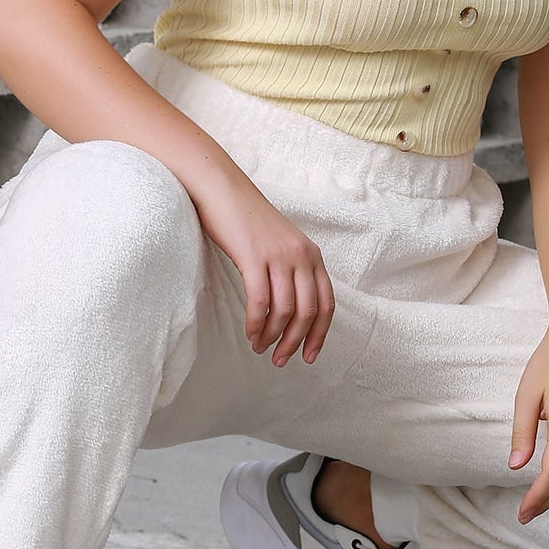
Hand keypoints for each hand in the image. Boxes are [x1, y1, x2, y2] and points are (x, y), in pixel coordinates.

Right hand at [193, 176, 334, 366]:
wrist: (221, 188)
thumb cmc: (247, 219)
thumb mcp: (281, 244)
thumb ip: (292, 270)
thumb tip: (293, 310)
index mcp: (312, 254)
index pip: (327, 304)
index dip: (320, 335)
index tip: (309, 356)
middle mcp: (301, 256)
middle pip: (308, 313)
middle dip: (296, 343)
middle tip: (280, 360)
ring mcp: (279, 256)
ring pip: (285, 311)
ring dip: (273, 336)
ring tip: (261, 348)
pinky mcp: (254, 257)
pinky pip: (260, 301)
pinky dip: (256, 323)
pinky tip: (250, 333)